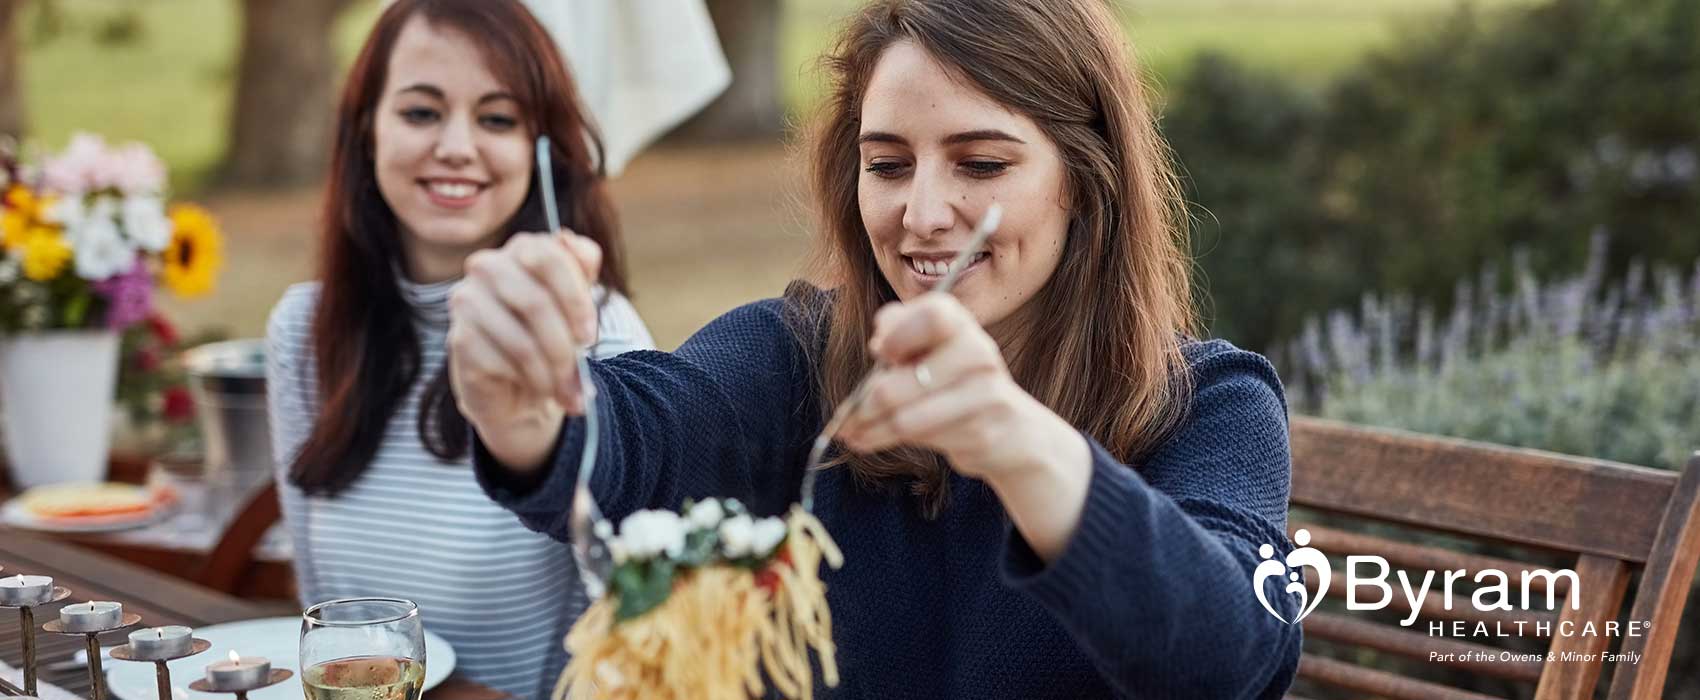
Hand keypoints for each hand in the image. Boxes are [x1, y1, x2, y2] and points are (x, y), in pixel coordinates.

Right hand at [446, 230, 600, 469]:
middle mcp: (487, 266)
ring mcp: (467, 300)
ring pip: (521, 340)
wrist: (516, 382)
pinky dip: (530, 380)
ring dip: (551, 372)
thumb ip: (582, 267)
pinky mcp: (459, 338)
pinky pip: (504, 363)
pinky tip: (537, 386)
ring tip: (562, 388)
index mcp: (521, 248)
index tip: (589, 334)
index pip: (548, 257)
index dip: (575, 299)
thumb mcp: (576, 299)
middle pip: (536, 302)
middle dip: (564, 345)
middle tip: (578, 371)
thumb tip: (577, 246)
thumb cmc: (550, 332)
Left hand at [838, 293, 1077, 485]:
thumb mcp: (930, 350)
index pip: (933, 315)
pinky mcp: (983, 432)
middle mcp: (979, 353)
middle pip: (910, 376)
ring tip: (852, 432)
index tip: (880, 352)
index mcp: (962, 324)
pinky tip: (869, 440)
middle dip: (868, 401)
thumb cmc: (956, 384)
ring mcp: (985, 394)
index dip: (899, 333)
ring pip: (908, 416)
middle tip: (848, 415)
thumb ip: (901, 335)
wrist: (1013, 430)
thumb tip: (878, 344)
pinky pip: (922, 438)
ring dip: (871, 428)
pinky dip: (885, 441)